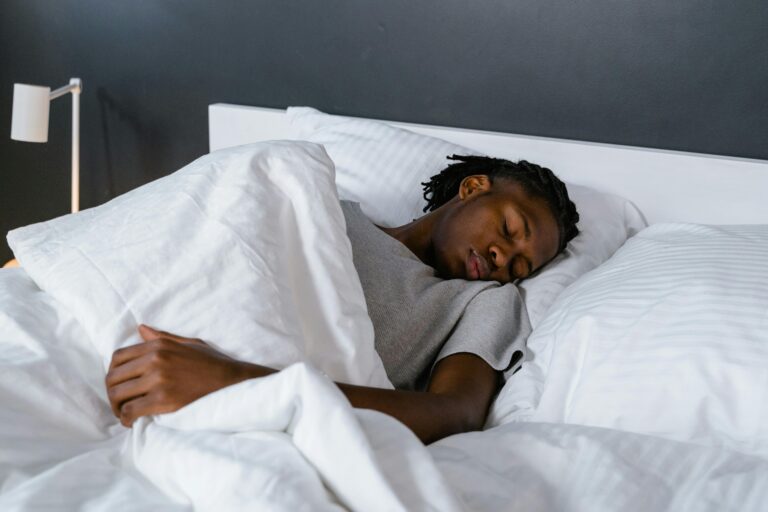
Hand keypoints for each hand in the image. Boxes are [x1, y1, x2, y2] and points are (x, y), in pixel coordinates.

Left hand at [106, 325, 255, 426]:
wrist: (233, 382)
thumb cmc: (213, 364)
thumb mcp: (189, 344)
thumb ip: (162, 338)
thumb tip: (140, 329)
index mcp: (159, 345)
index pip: (118, 357)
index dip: (113, 373)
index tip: (120, 384)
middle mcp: (155, 360)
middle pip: (114, 377)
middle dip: (112, 392)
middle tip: (120, 403)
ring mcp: (158, 380)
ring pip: (118, 395)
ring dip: (117, 407)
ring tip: (124, 413)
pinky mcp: (163, 400)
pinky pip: (131, 410)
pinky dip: (126, 419)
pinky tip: (132, 422)